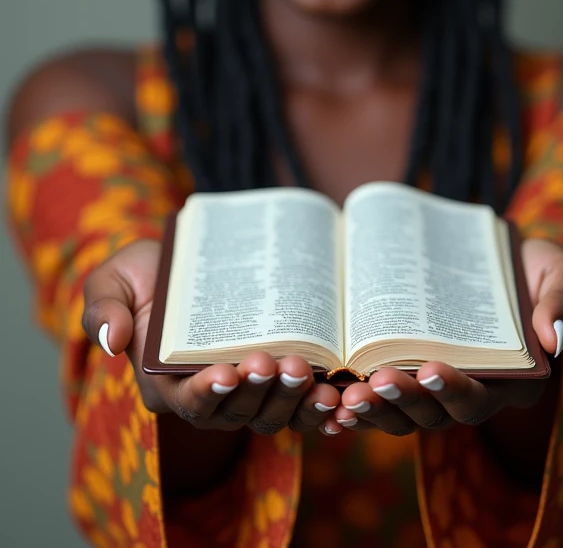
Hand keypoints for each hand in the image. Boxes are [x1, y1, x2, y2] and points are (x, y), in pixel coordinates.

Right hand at [81, 239, 340, 433]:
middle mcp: (206, 399)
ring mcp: (244, 394)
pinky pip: (298, 408)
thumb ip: (104, 308)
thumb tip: (109, 340)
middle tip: (285, 363)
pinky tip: (341, 397)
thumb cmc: (141, 275)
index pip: (187, 402)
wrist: (181, 265)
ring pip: (271, 414)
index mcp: (163, 385)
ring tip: (311, 372)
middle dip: (263, 392)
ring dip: (294, 400)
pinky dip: (319, 409)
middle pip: (237, 412)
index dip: (207, 395)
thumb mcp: (111, 281)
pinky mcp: (273, 382)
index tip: (225, 374)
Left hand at [332, 238, 562, 435]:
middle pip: (437, 414)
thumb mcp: (562, 272)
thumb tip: (557, 339)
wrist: (503, 261)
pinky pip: (383, 404)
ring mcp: (438, 390)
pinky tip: (330, 405)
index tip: (433, 368)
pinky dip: (358, 410)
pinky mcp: (410, 377)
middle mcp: (475, 394)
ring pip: (404, 416)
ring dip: (375, 411)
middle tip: (377, 381)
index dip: (457, 389)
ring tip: (346, 398)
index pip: (484, 395)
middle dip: (406, 402)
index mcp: (516, 380)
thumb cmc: (537, 267)